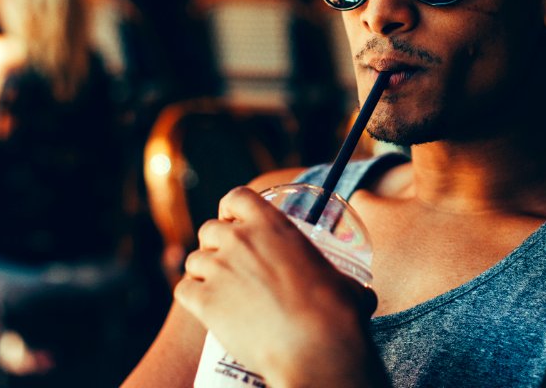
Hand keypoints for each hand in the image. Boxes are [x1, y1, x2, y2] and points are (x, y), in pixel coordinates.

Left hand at [175, 186, 383, 387]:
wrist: (316, 349)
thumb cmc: (337, 314)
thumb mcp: (344, 283)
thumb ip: (343, 279)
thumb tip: (362, 294)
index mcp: (272, 225)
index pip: (236, 197)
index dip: (231, 210)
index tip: (234, 223)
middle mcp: (240, 240)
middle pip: (209, 229)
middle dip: (215, 245)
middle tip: (230, 266)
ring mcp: (219, 269)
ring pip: (193, 260)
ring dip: (202, 273)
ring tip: (219, 292)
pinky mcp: (204, 301)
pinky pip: (183, 290)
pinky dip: (191, 298)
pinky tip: (206, 310)